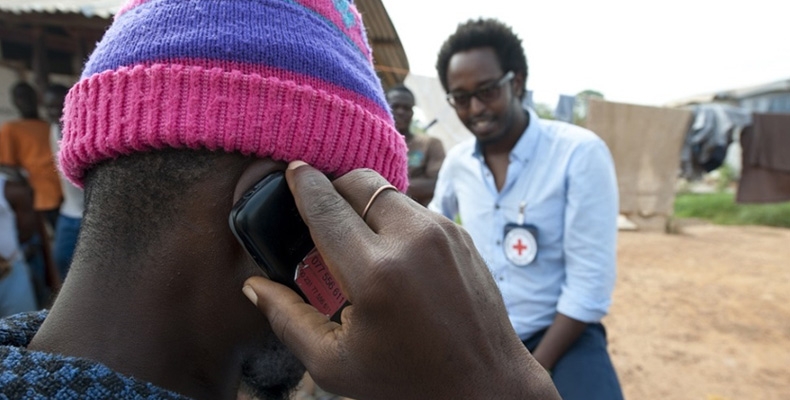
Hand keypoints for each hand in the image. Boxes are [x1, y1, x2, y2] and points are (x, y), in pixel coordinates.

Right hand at [243, 162, 558, 399]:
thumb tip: (254, 286)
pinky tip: (390, 253)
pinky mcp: (460, 236)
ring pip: (389, 191)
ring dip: (365, 203)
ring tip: (356, 240)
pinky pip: (415, 209)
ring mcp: (443, 233)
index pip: (326, 206)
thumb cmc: (407, 381)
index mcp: (375, 273)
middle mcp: (412, 241)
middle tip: (322, 215)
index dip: (304, 183)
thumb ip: (286, 319)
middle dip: (334, 188)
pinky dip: (394, 219)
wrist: (485, 384)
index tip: (294, 171)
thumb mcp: (334, 365)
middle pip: (359, 181)